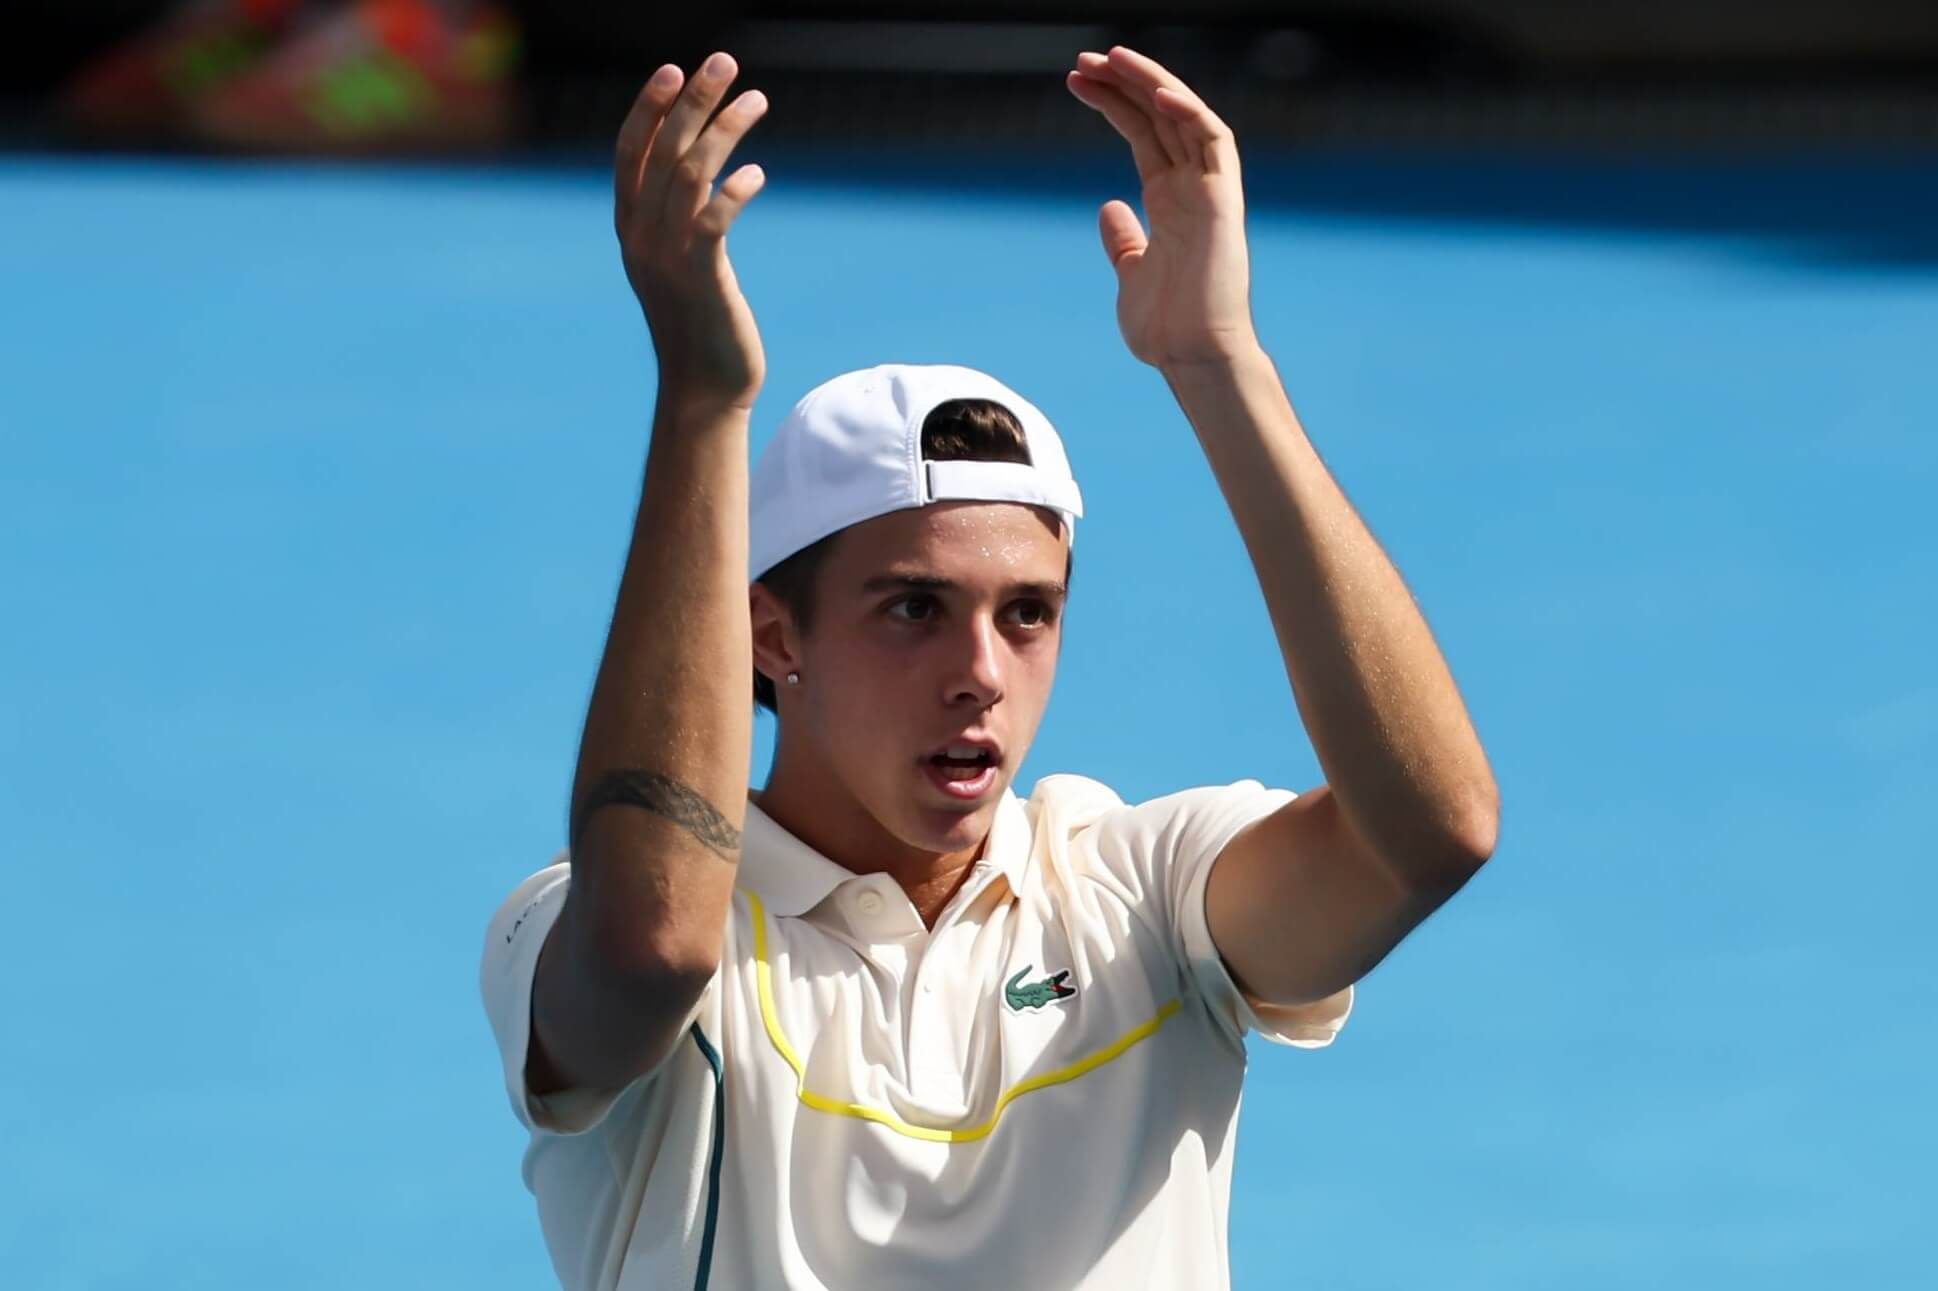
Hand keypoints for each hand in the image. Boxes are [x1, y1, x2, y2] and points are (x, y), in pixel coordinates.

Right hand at [616, 53, 769, 411]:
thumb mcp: (680, 263)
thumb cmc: (700, 325)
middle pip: (662, 151)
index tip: (673, 69)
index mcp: (631, 229)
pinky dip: (733, 191)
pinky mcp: (701, 279)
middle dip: (691, 100)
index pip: (630, 152)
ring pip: (688, 175)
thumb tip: (699, 172)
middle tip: (723, 60)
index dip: (649, 108)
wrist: (704, 389)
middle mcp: (641, 238)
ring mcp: (667, 258)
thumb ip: (679, 219)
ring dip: (724, 130)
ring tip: (756, 98)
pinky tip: (757, 173)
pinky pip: (711, 222)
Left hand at [1066, 48, 1258, 370]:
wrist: (1192, 356)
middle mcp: (1192, 188)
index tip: (1077, 82)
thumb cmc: (1166, 327)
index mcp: (1170, 201)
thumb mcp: (1132, 274)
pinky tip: (1156, 92)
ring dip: (1151, 83)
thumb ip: (1125, 240)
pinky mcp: (1225, 200)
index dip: (1113, 103)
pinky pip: (1215, 140)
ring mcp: (1210, 191)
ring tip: (1110, 59)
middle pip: (1159, 117)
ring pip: (1185, 117)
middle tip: (1083, 60)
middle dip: (1124, 83)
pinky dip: (1189, 111)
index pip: (1142, 134)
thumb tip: (1110, 208)